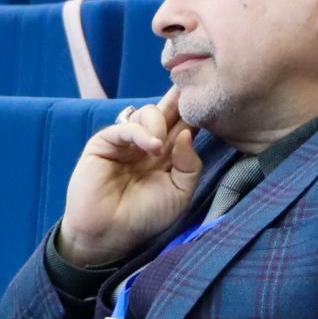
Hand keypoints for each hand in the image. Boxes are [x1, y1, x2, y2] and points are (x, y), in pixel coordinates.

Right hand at [56, 88, 202, 267]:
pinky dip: (141, 132)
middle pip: (169, 111)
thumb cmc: (145, 216)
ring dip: (160, 126)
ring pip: (149, 113)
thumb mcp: (180, 194)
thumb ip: (190, 165)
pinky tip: (152, 147)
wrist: (109, 233)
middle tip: (192, 85)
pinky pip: (126, 127)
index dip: (196, 113)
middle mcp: (149, 143)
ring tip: (160, 149)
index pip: (184, 126)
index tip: (211, 97)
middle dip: (180, 99)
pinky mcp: (105, 142)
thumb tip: (188, 134)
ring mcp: (127, 141)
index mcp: (169, 155)